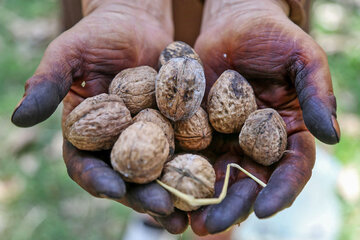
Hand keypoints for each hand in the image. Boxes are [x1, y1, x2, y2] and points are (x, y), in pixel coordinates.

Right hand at [11, 0, 187, 233]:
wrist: (137, 23)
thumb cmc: (98, 36)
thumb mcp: (68, 54)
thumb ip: (46, 84)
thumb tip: (17, 118)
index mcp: (86, 134)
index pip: (85, 164)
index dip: (96, 179)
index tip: (113, 190)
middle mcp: (116, 142)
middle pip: (127, 177)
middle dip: (143, 196)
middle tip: (163, 210)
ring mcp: (147, 138)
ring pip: (158, 172)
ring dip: (173, 193)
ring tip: (188, 212)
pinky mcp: (174, 129)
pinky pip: (184, 150)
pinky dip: (194, 167)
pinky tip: (209, 181)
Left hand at [187, 0, 339, 234]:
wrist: (234, 23)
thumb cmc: (274, 37)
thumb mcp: (302, 60)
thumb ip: (317, 96)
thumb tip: (330, 136)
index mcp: (288, 133)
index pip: (290, 169)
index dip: (281, 191)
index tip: (266, 210)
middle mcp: (257, 143)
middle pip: (248, 182)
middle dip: (233, 206)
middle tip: (212, 227)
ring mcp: (227, 138)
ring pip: (216, 176)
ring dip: (202, 200)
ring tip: (185, 221)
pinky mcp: (199, 129)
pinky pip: (189, 153)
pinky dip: (180, 172)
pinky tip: (165, 188)